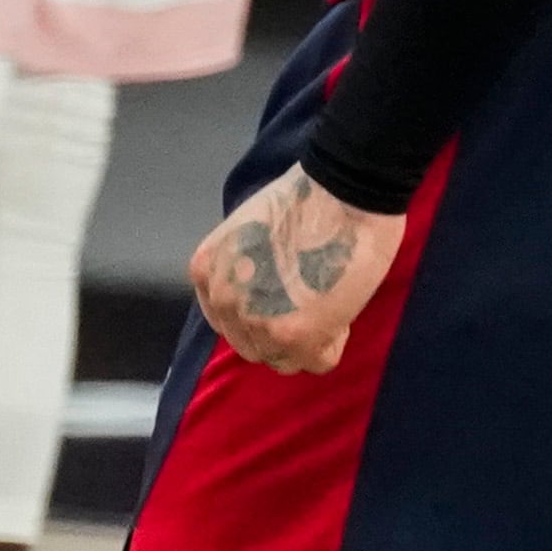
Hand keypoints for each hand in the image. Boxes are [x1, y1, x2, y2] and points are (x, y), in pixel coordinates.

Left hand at [188, 164, 406, 374]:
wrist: (344, 190)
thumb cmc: (305, 199)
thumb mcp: (246, 232)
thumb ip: (242, 271)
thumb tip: (258, 297)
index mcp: (207, 272)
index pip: (229, 318)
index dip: (262, 309)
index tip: (286, 293)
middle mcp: (225, 301)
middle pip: (253, 344)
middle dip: (282, 328)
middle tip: (311, 298)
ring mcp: (258, 322)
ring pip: (284, 359)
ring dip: (308, 338)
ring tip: (327, 301)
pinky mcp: (297, 338)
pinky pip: (319, 361)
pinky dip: (334, 340)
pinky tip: (340, 308)